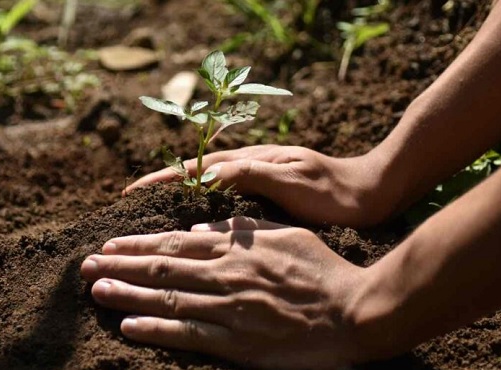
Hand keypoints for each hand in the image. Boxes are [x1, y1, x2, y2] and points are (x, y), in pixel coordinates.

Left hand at [80, 217, 367, 368]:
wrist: (354, 312)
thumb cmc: (323, 269)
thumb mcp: (284, 234)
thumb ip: (240, 229)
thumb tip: (199, 228)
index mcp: (236, 248)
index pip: (175, 244)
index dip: (138, 245)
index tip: (110, 245)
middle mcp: (226, 276)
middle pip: (162, 270)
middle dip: (120, 267)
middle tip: (86, 267)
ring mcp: (230, 310)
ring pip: (168, 300)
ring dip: (127, 295)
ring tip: (96, 291)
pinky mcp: (238, 343)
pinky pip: (189, 335)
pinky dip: (156, 330)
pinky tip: (129, 326)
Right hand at [125, 145, 394, 226]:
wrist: (369, 194)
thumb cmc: (334, 192)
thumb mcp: (294, 181)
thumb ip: (256, 174)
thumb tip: (212, 172)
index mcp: (251, 163)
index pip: (196, 168)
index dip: (162, 180)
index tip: (131, 191)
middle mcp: (250, 168)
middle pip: (194, 174)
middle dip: (160, 187)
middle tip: (131, 202)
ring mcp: (258, 180)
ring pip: (206, 187)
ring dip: (177, 198)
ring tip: (149, 215)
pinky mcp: (268, 194)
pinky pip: (223, 199)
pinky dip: (201, 207)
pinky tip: (194, 225)